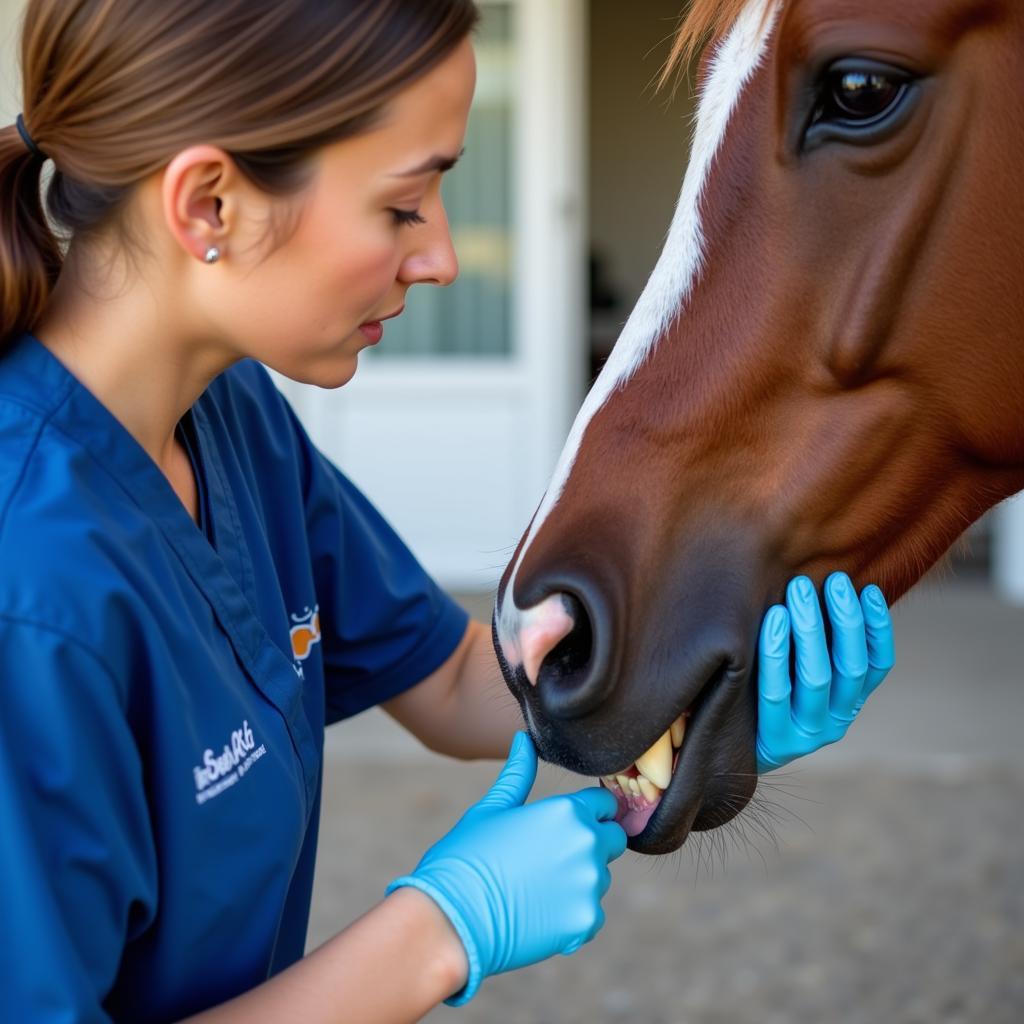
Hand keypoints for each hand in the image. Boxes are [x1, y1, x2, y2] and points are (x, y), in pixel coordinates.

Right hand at [386, 732, 626, 1004]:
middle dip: (591, 844)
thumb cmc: (464, 858)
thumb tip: (523, 739)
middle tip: (549, 857)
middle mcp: (587, 844)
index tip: (564, 825)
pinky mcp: (586, 921)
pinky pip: (590, 913)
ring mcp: (589, 885)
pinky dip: (571, 915)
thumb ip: (518, 774)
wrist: (450, 919)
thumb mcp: (491, 809)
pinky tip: (537, 914)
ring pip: (600, 877)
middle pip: (612, 839)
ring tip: (535, 887)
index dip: (588, 811)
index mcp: (566, 811)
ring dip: (579, 880)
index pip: (605, 804)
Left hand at [756, 573, 894, 772]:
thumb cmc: (761, 691)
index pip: (877, 665)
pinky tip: (774, 619)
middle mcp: (835, 722)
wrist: (725, 748)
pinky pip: (777, 691)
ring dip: (811, 629)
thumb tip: (830, 586)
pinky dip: (778, 653)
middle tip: (833, 580)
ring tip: (799, 590)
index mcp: (848, 703)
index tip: (869, 590)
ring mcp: (806, 734)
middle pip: (850, 666)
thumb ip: (816, 641)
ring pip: (817, 676)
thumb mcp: (797, 670)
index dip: (878, 628)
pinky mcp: (774, 739)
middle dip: (844, 619)